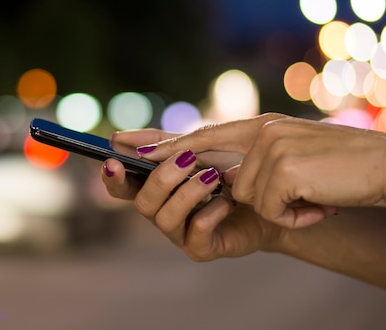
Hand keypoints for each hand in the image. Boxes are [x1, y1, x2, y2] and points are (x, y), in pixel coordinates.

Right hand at [101, 129, 281, 259]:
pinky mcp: (202, 248)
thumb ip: (163, 142)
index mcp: (157, 187)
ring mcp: (180, 232)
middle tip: (188, 159)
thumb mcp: (198, 146)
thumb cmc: (233, 169)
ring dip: (187, 193)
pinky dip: (209, 213)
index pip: (122, 187)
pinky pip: (194, 234)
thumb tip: (118, 138)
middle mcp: (162, 211)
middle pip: (141, 202)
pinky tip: (227, 200)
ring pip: (164, 219)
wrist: (273, 194)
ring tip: (213, 176)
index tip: (112, 161)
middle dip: (161, 179)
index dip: (113, 177)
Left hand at [134, 114, 385, 227]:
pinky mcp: (282, 169)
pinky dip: (295, 216)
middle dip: (214, 185)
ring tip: (312, 196)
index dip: (168, 142)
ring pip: (246, 196)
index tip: (132, 147)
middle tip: (227, 191)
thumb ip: (257, 159)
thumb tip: (227, 180)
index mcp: (262, 125)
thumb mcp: (293, 154)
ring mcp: (270, 148)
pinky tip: (319, 204)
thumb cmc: (341, 166)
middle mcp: (261, 131)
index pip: (204, 133)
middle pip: (220, 170)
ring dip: (280, 207)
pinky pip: (269, 209)